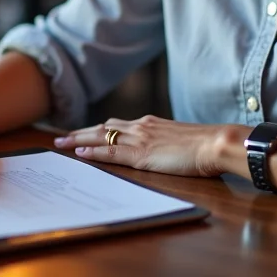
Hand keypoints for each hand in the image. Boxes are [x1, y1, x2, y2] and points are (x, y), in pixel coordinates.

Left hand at [53, 115, 242, 176]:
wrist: (216, 143)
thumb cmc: (205, 145)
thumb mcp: (180, 140)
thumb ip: (166, 142)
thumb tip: (160, 150)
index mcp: (150, 123)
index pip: (116, 124)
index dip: (97, 129)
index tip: (82, 133)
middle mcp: (141, 126)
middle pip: (102, 127)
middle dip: (80, 132)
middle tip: (61, 138)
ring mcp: (140, 139)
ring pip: (101, 136)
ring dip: (79, 140)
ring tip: (61, 144)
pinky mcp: (142, 154)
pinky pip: (112, 151)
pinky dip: (94, 152)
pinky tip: (81, 153)